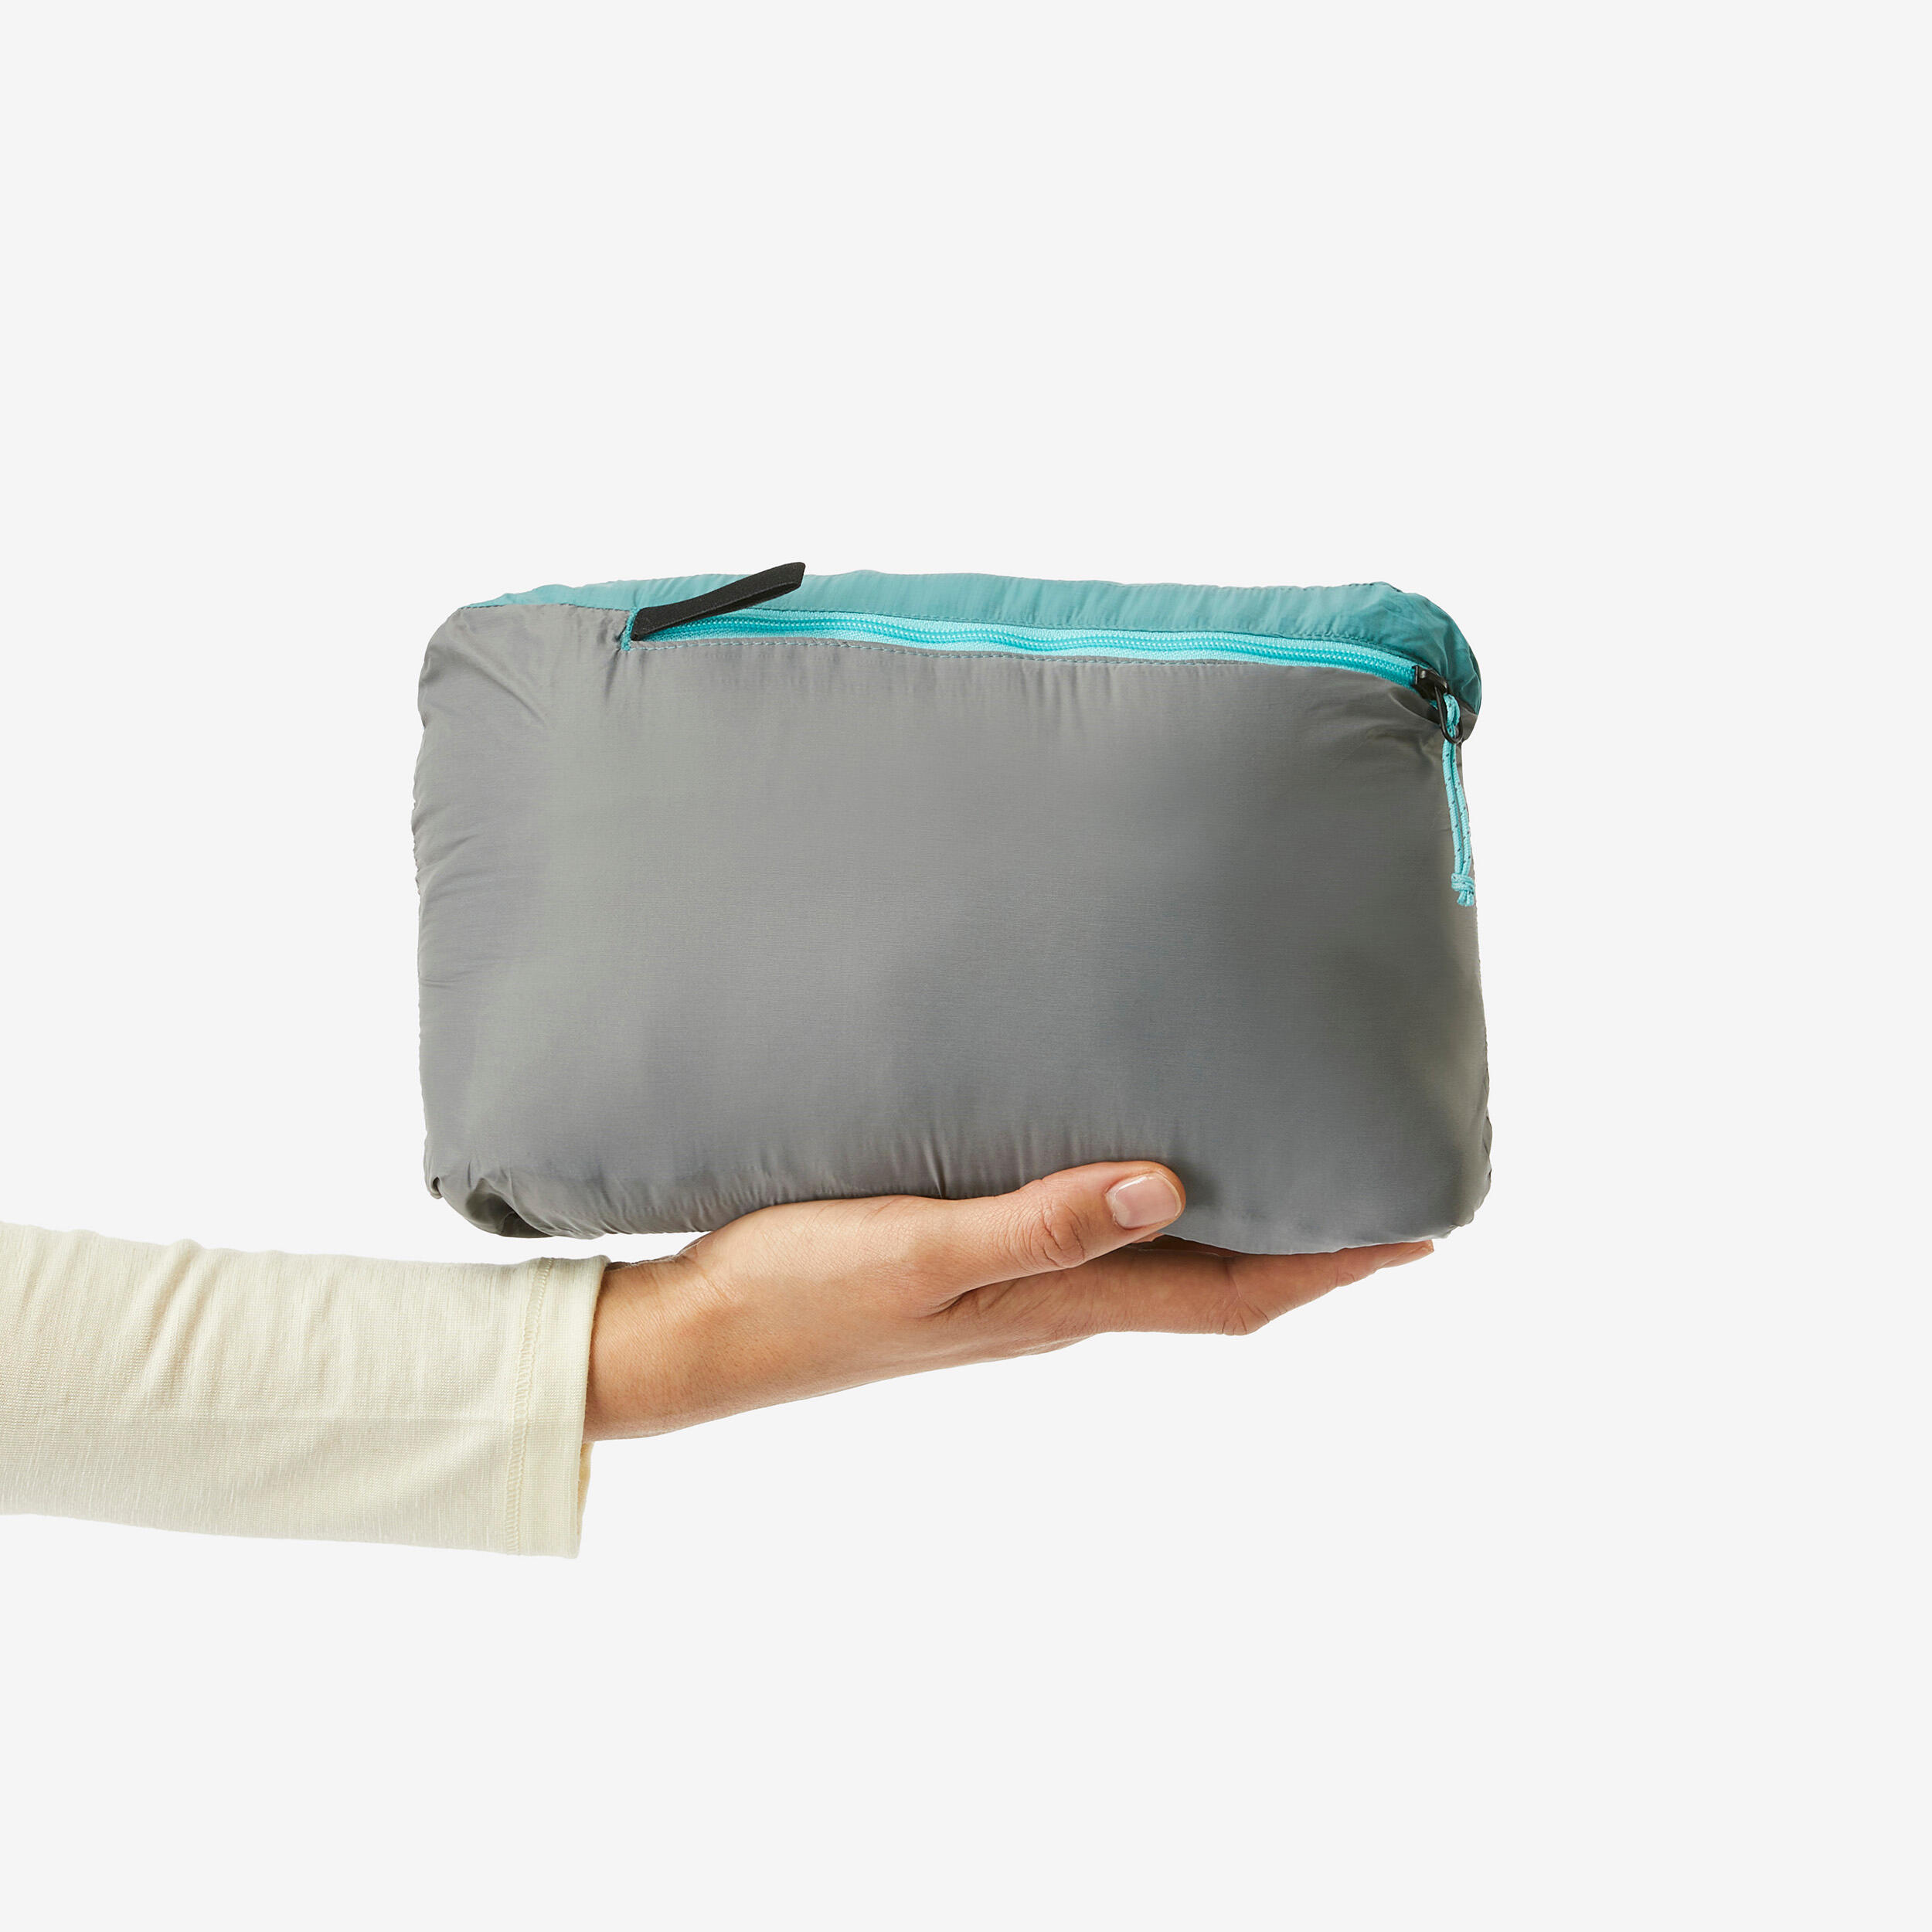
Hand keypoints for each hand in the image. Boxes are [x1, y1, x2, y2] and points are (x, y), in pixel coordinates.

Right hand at [583, 1163, 1432, 1439]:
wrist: (695, 1339)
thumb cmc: (796, 1294)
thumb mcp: (919, 1252)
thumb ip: (1039, 1224)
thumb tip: (1171, 1188)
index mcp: (1058, 1306)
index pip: (1230, 1297)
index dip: (1329, 1269)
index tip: (1417, 1235)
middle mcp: (1053, 1307)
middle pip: (1213, 1283)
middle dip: (1303, 1244)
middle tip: (1369, 1180)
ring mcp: (1009, 1295)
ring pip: (1157, 1264)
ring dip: (1230, 1226)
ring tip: (1280, 1159)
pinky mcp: (963, 1271)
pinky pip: (1088, 1243)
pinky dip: (1144, 1210)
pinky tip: (1131, 1163)